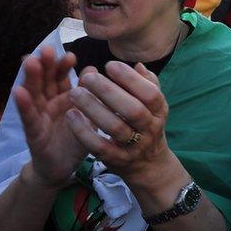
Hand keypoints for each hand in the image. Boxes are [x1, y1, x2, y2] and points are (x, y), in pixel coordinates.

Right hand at [14, 47, 87, 187]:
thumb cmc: (75, 139)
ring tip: (29, 61)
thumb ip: (89, 95)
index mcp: (63, 97)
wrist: (62, 168)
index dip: (64, 66)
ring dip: (31, 77)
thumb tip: (93, 70)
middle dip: (46, 64)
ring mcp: (39, 116)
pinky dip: (23, 104)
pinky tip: (18, 91)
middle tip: (47, 49)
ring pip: (33, 93)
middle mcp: (49, 103)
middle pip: (46, 80)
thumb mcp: (87, 117)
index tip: (70, 56)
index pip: (62, 78)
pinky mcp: (32, 132)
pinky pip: (28, 117)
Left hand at [66, 61, 177, 188]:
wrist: (149, 166)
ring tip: (74, 92)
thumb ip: (147, 85)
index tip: (109, 65)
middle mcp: (149, 129)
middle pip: (133, 110)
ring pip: (115, 128)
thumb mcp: (153, 107)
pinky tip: (71, 116)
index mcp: (159, 112)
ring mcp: (134, 147)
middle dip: (109, 91)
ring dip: (93, 109)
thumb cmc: (146, 127)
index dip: (131, 79)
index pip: (150, 94)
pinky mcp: (116, 160)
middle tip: (88, 77)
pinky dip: (84, 131)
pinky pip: (99, 147)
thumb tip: (137, 64)